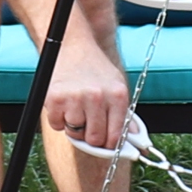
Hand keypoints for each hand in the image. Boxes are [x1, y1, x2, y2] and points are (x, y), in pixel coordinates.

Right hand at [46, 33, 129, 150]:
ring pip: (74, 133)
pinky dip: (58, 119)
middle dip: (91, 136)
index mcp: (117, 96)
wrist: (74, 46)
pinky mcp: (55, 98)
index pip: (114, 137)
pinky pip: (56, 125)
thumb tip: (136, 143)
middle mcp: (97, 96)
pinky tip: (64, 103)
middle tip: (88, 121)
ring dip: (74, 126)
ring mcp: (75, 97)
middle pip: (94, 139)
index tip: (104, 143)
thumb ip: (125, 116)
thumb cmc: (97, 71)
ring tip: (76, 106)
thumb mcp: (117, 88)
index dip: (108, 144)